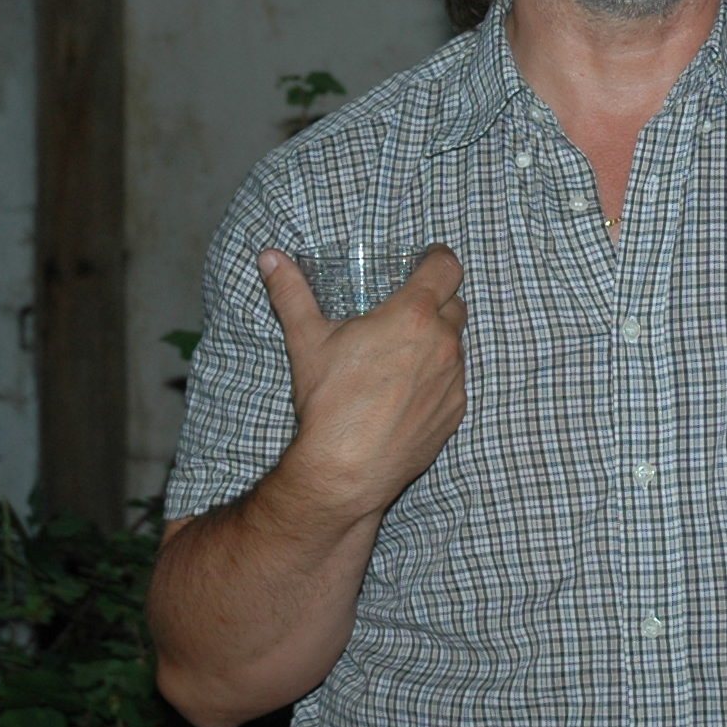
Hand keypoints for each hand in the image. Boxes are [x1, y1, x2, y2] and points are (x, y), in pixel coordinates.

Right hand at [262, 244, 468, 520]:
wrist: (346, 470)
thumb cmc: (329, 402)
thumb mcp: (307, 339)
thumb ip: (291, 292)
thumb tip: (270, 256)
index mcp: (414, 315)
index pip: (448, 268)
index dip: (439, 259)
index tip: (428, 260)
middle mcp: (443, 344)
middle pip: (456, 305)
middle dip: (436, 302)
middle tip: (407, 311)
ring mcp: (453, 380)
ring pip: (456, 346)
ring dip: (438, 342)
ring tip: (403, 355)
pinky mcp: (454, 413)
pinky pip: (454, 383)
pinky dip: (437, 379)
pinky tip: (407, 391)